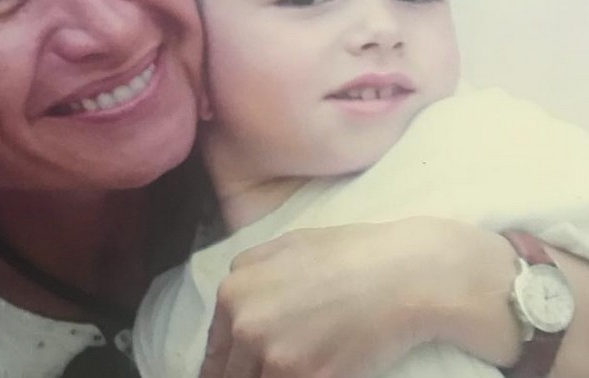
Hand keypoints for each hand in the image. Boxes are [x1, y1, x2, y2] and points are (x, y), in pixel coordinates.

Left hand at [199, 217, 518, 377]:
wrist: (399, 275)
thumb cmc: (346, 253)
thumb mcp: (283, 246)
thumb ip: (249, 274)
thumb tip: (235, 303)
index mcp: (234, 292)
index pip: (214, 349)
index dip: (223, 365)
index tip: (232, 371)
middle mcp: (246, 326)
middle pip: (227, 373)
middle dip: (240, 375)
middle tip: (260, 370)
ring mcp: (276, 357)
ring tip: (286, 369)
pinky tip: (306, 374)